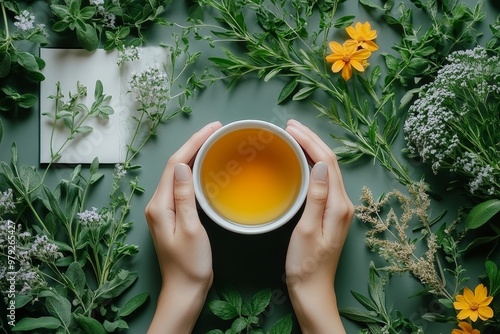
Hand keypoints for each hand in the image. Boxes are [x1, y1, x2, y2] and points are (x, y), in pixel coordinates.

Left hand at [145, 121, 221, 333]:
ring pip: (178, 174)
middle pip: (175, 166)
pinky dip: (194, 172)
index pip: (175, 164)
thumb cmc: (190, 264)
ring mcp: (164, 209)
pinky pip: (182, 186)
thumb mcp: (191, 229)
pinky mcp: (173, 215)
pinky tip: (206, 168)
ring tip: (213, 142)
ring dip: (194, 156)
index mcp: (160, 205)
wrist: (185, 290)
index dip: (193, 143)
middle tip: (216, 130)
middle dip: (194, 144)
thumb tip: (183, 166)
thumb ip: (185, 197)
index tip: (212, 128)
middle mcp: (158, 204)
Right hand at [285, 119, 353, 333]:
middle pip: (331, 162)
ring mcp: (339, 208)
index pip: (327, 162)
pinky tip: (301, 162)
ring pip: (328, 169)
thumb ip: (317, 197)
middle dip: (312, 140)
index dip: (310, 142)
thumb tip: (321, 164)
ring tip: (294, 137)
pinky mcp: (332, 213)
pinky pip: (324, 181)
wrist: (312, 289)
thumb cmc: (305, 264)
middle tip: (291, 126)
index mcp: (339, 205)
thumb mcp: (307, 230)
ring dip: (312, 150)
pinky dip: (312, 165)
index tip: (291, 128)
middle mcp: (343, 203)